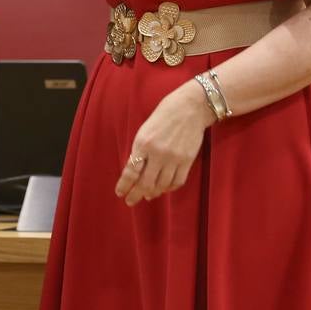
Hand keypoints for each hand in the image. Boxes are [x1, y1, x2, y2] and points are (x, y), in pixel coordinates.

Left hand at [115, 81, 215, 205]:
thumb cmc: (164, 115)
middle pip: (145, 183)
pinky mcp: (187, 161)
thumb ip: (140, 149)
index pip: (131, 171)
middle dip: (136, 195)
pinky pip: (177, 182)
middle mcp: (158, 153)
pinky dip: (169, 188)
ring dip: (153, 193)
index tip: (120, 193)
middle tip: (131, 201)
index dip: (124, 185)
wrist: (190, 108)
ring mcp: (174, 158)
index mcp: (143, 143)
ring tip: (148, 195)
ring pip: (161, 185)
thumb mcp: (145, 129)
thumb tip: (136, 171)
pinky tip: (163, 188)